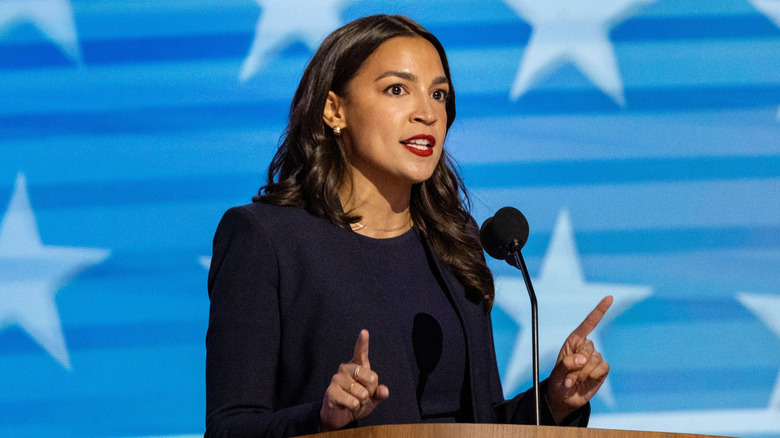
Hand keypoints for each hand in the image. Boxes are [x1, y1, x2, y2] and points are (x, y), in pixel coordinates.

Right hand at [320, 330, 388, 430]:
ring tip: (353, 402)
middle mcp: (346, 368)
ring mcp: (337, 379)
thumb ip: (379, 394)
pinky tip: (346, 406)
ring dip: (361, 402)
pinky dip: (354, 407)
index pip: (360, 352)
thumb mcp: (372, 399)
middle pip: (371, 377)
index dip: (363, 342)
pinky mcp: (331, 391)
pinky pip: (352, 401)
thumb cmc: (357, 403)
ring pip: (362, 392)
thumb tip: (384, 391)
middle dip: (371, 392)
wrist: (340, 417)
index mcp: (357, 366)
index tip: (364, 332)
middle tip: (362, 397)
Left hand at [547, 296, 611, 422]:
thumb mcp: (557, 373)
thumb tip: (583, 359)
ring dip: (582, 373)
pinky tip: (586, 381)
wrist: (565, 398)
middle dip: (577, 363)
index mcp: (574, 341)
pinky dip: (593, 376)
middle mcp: (586, 347)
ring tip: (575, 380)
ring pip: (594, 360)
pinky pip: (603, 368)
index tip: (610, 298)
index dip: (599, 310)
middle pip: (588, 346)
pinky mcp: (602, 370)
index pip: (589, 323)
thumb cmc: (558, 382)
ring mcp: (595, 358)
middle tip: (568, 374)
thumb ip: (567, 365)